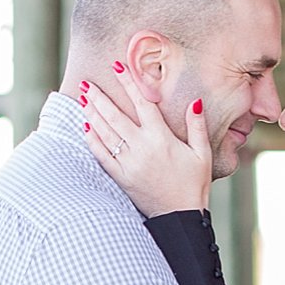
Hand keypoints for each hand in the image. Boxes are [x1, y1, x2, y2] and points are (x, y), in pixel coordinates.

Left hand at [80, 65, 214, 217]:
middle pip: (115, 116)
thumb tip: (194, 102)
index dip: (129, 83)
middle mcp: (142, 148)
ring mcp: (128, 163)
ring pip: (105, 133)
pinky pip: (102, 155)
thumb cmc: (193, 185)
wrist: (180, 218)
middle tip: (86, 82)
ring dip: (92, 114)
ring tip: (83, 99)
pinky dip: (92, 140)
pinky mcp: (121, 178)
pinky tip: (86, 127)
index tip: (117, 67)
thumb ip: (197, 127)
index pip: (142, 103)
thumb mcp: (202, 154)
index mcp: (161, 138)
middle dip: (99, 97)